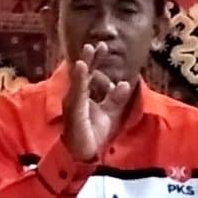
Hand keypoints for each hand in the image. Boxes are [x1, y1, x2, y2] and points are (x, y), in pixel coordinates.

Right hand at [62, 42, 136, 161]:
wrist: (83, 154)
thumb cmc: (92, 133)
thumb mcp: (109, 113)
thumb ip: (116, 99)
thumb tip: (125, 83)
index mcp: (85, 95)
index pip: (91, 74)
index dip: (96, 60)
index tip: (103, 46)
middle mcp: (77, 96)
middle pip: (83, 73)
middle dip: (90, 57)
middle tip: (98, 43)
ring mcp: (73, 102)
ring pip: (78, 79)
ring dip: (84, 64)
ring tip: (88, 49)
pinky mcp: (73, 110)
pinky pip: (76, 92)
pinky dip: (79, 79)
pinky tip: (82, 67)